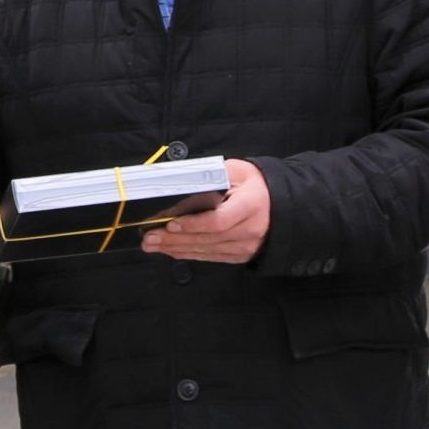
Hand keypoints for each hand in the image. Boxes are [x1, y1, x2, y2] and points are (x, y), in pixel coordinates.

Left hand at [143, 159, 270, 264]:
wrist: (278, 203)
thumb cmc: (254, 184)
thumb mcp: (236, 170)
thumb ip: (212, 175)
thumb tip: (180, 182)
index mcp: (250, 205)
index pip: (219, 221)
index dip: (193, 225)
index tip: (171, 224)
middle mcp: (250, 229)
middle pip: (208, 239)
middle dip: (175, 240)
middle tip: (149, 237)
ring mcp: (246, 246)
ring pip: (206, 250)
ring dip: (176, 249)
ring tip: (152, 245)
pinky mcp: (240, 255)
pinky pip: (211, 257)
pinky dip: (188, 254)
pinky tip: (171, 250)